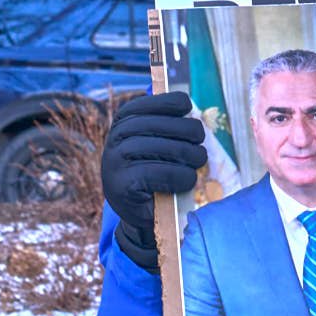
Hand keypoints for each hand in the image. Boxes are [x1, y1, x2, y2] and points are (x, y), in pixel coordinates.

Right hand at [101, 91, 206, 269]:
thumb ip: (167, 127)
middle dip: (186, 131)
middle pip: (156, 125)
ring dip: (187, 155)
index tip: (187, 107)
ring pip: (159, 148)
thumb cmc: (154, 173)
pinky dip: (178, 176)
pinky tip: (188, 179)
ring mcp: (114, 163)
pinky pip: (157, 174)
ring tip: (199, 161)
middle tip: (201, 144)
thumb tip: (194, 113)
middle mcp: (114, 140)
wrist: (139, 213)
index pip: (143, 105)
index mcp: (121, 125)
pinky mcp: (122, 186)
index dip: (168, 103)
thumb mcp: (156, 145)